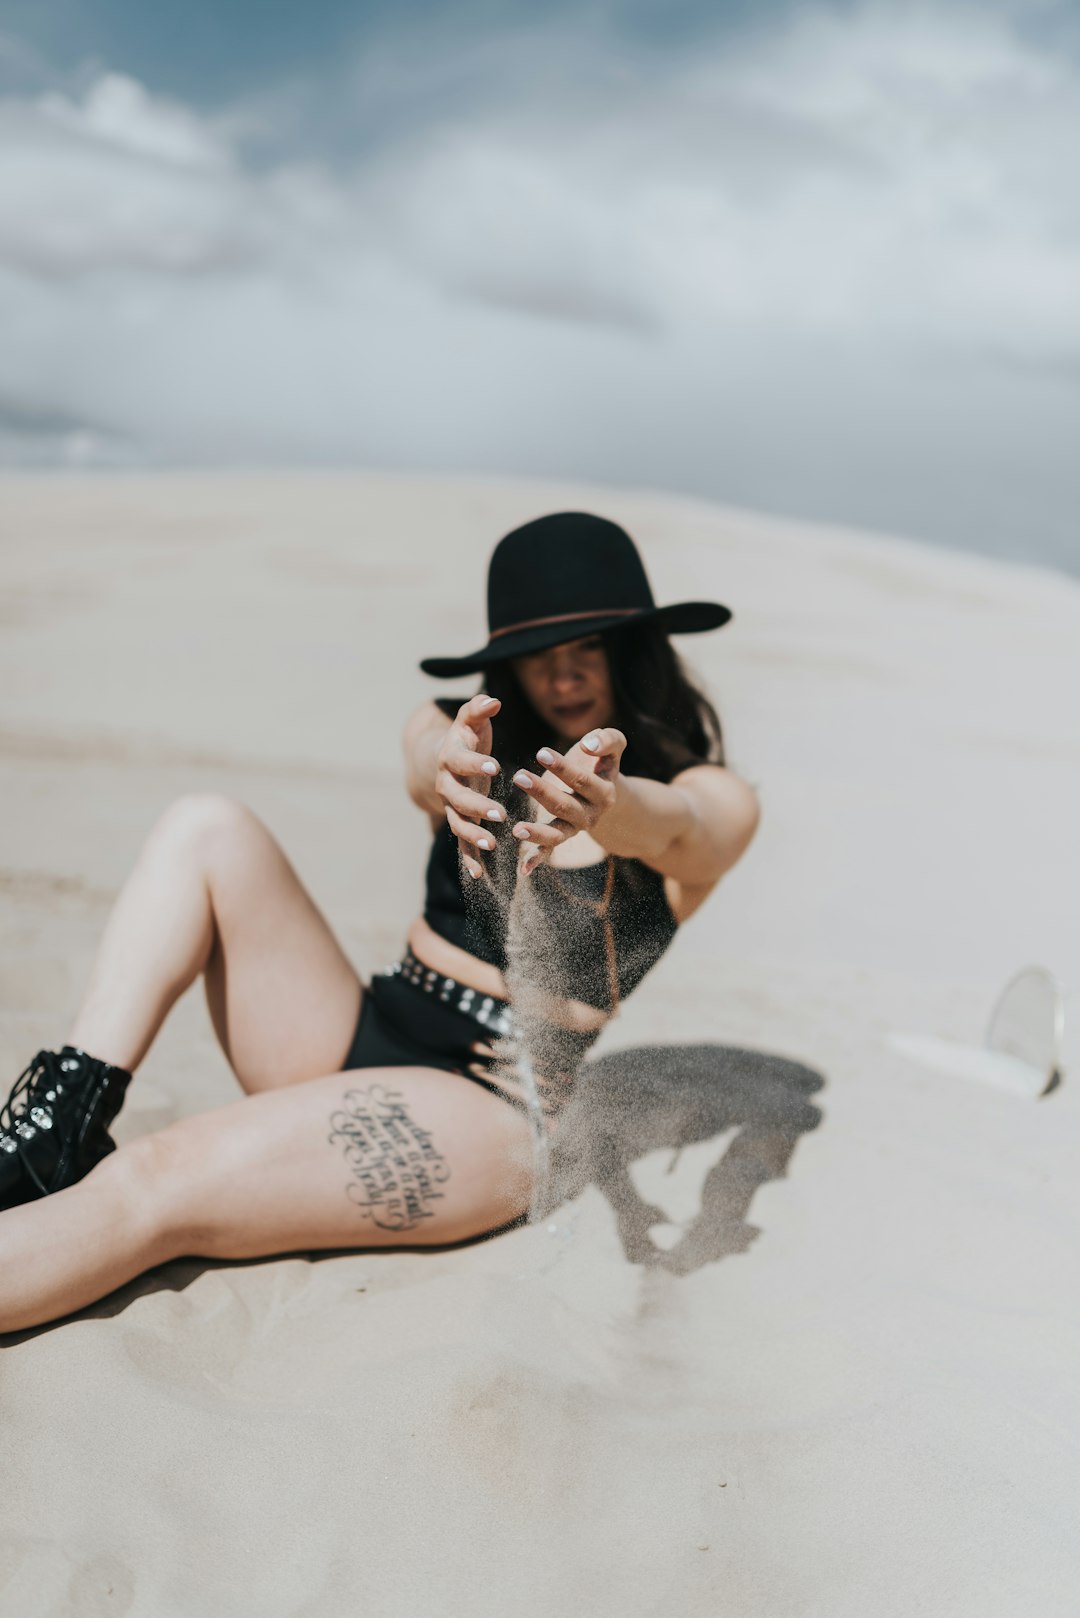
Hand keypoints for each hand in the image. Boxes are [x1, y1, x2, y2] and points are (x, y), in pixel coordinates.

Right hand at [434, 693, 504, 878]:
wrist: (446, 759)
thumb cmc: (466, 737)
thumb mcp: (471, 720)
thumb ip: (479, 708)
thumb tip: (492, 700)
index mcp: (450, 758)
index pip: (460, 761)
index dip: (475, 764)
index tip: (495, 766)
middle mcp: (447, 784)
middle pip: (458, 798)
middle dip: (478, 807)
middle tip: (501, 814)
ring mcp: (452, 806)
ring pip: (458, 823)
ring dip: (473, 836)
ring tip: (492, 845)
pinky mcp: (459, 820)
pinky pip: (462, 843)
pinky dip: (469, 859)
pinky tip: (481, 875)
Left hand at [510, 726, 626, 874]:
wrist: (605, 790)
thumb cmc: (602, 762)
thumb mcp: (613, 746)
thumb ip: (608, 740)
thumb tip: (588, 745)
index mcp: (604, 793)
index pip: (582, 780)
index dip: (562, 767)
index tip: (540, 752)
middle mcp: (591, 815)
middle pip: (565, 805)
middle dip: (542, 792)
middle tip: (519, 776)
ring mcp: (575, 829)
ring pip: (556, 834)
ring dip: (537, 833)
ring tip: (517, 829)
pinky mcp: (561, 836)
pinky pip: (549, 850)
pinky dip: (536, 859)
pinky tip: (523, 869)